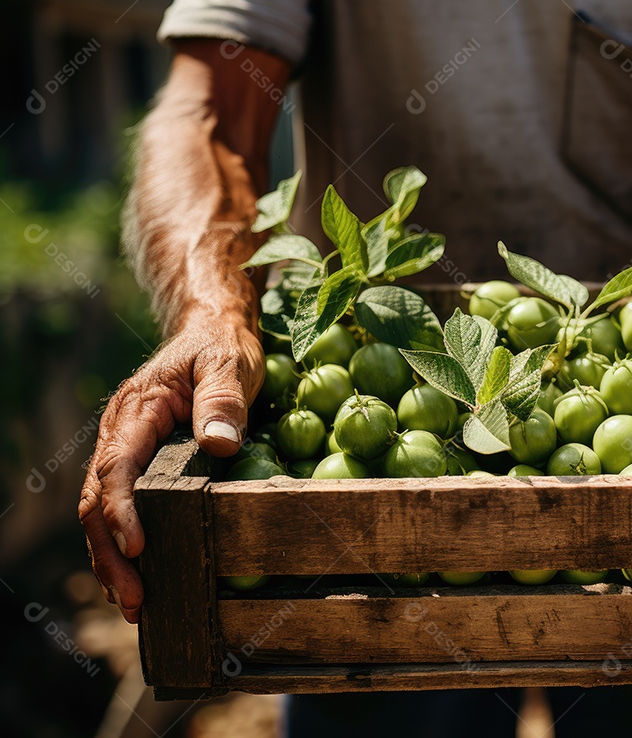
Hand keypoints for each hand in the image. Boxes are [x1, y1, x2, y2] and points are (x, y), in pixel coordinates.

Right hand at [78, 320, 263, 622]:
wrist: (212, 329)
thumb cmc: (222, 346)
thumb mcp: (229, 363)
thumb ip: (224, 399)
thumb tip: (221, 444)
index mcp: (137, 412)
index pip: (118, 467)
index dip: (123, 512)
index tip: (137, 548)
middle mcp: (122, 434)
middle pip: (100, 500)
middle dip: (112, 554)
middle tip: (136, 600)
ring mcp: (128, 450)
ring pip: (103, 511)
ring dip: (113, 559)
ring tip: (135, 604)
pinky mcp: (141, 463)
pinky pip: (123, 506)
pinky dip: (123, 545)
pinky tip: (141, 576)